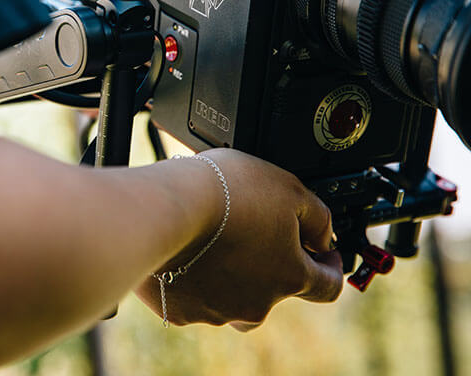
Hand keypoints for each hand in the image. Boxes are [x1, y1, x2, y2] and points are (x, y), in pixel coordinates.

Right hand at [135, 148, 342, 328]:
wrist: (165, 207)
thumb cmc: (227, 192)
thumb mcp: (289, 188)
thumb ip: (317, 217)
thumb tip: (322, 238)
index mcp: (290, 276)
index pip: (328, 286)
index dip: (332, 267)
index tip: (324, 254)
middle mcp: (257, 303)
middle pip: (274, 293)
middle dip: (270, 268)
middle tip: (251, 234)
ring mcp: (216, 311)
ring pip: (231, 298)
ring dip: (229, 276)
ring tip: (211, 241)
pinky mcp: (179, 310)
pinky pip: (192, 298)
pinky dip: (192, 279)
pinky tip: (183, 252)